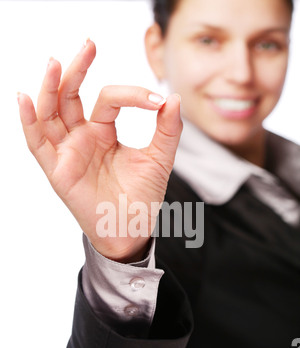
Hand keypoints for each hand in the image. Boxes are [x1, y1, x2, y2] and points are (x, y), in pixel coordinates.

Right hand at [18, 40, 181, 261]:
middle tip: (89, 45)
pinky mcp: (58, 170)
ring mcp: (68, 153)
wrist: (133, 230)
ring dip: (50, 88)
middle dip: (77, 70)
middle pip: (70, 97)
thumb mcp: (159, 158)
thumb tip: (173, 97)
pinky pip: (37, 143)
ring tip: (56, 63)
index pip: (108, 100)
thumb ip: (167, 129)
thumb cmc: (143, 197)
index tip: (158, 101)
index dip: (132, 94)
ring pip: (50, 114)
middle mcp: (82, 138)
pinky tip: (26, 98)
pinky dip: (29, 121)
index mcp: (103, 132)